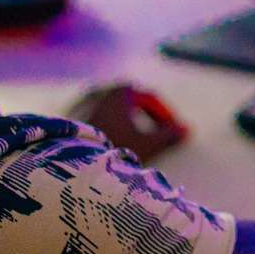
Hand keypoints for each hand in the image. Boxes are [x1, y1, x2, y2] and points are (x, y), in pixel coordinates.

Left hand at [71, 84, 187, 163]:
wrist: (71, 164)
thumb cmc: (113, 150)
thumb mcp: (147, 144)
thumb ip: (168, 135)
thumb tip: (186, 129)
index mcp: (121, 91)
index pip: (150, 98)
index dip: (166, 114)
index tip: (174, 130)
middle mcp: (100, 89)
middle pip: (130, 101)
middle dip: (146, 116)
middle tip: (157, 134)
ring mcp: (81, 102)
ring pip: (111, 109)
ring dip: (126, 122)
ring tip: (134, 141)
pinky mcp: (68, 118)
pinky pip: (94, 117)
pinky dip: (107, 126)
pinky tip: (110, 145)